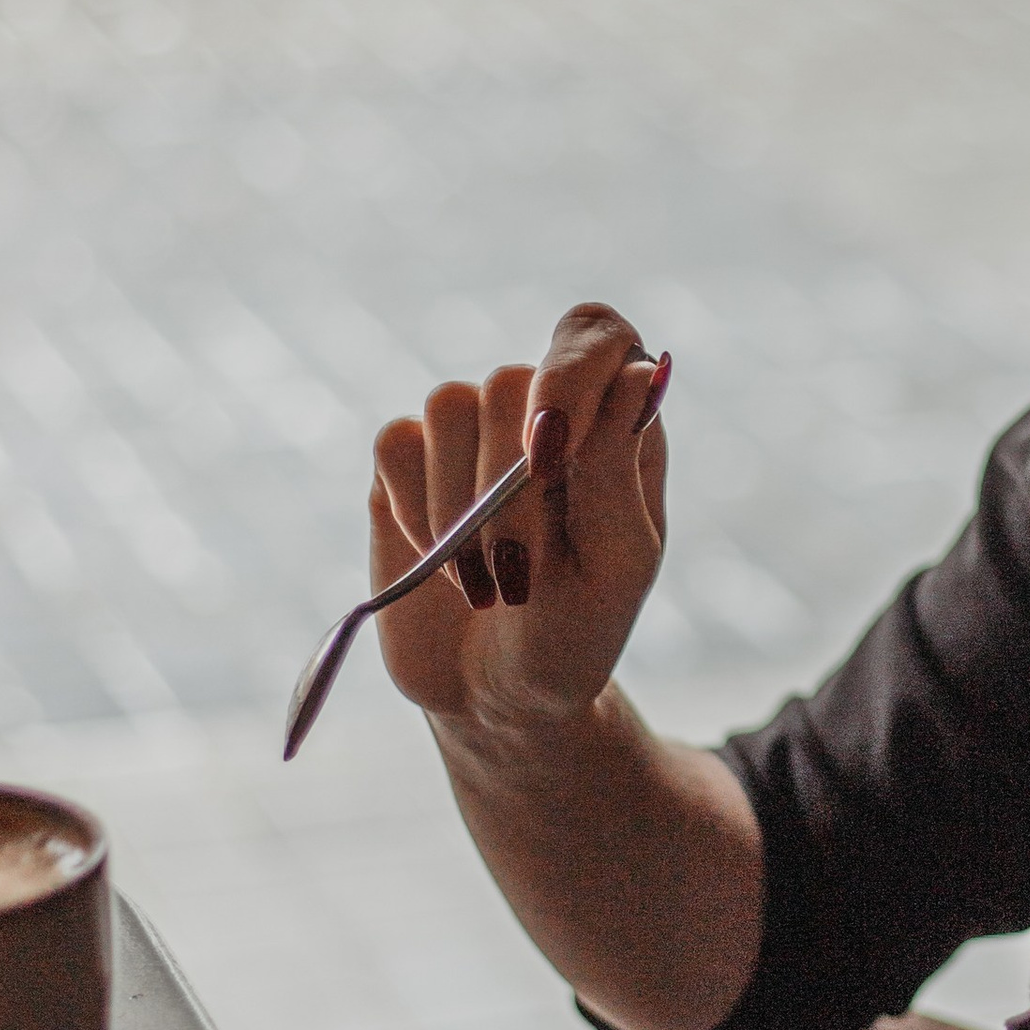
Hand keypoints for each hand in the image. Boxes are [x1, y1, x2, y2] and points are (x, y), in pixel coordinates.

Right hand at [371, 302, 669, 730]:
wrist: (499, 697)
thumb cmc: (578, 631)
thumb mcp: (618, 564)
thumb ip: (616, 467)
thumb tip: (634, 370)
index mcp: (613, 422)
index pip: (594, 332)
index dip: (569, 372)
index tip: (554, 449)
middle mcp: (541, 408)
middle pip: (510, 380)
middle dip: (510, 489)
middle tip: (521, 573)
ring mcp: (469, 433)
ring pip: (447, 404)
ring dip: (461, 509)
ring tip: (484, 580)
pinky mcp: (405, 464)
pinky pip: (394, 442)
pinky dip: (412, 508)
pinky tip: (438, 559)